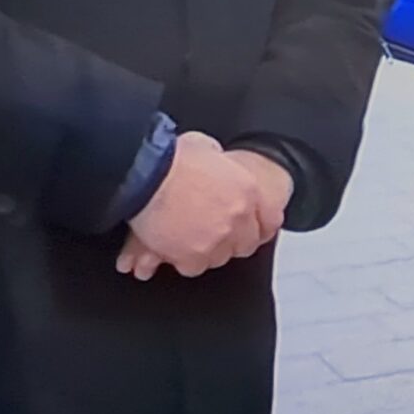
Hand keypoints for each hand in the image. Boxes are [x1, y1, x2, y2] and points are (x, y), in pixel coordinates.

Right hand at [117, 132, 278, 281]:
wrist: (144, 175)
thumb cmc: (168, 158)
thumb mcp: (204, 146)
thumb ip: (216, 160)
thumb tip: (212, 162)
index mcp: (247, 189)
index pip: (269, 220)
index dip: (256, 226)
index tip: (248, 228)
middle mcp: (238, 216)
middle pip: (245, 243)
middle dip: (230, 240)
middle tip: (210, 232)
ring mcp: (218, 239)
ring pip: (219, 258)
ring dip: (205, 250)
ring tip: (185, 237)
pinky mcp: (193, 256)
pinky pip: (193, 267)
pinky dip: (182, 260)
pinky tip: (171, 247)